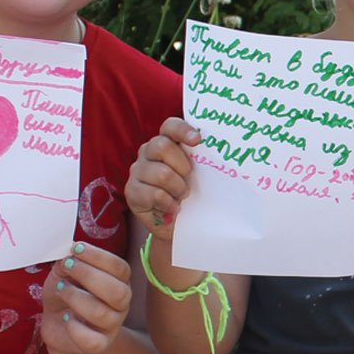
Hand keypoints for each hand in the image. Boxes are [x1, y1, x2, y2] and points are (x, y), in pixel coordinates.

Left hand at [40, 242, 132, 353]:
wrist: (57, 322)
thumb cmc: (67, 291)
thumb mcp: (66, 271)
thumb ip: (69, 260)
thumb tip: (69, 253)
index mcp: (119, 281)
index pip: (120, 268)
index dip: (98, 257)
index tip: (76, 249)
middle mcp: (121, 303)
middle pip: (117, 291)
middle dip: (88, 275)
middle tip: (67, 267)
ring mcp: (112, 326)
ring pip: (102, 314)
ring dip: (75, 297)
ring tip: (61, 289)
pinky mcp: (99, 345)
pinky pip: (92, 341)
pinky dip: (75, 328)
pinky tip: (66, 318)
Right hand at [126, 117, 200, 241]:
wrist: (178, 226)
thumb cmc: (192, 196)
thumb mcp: (199, 176)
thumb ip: (201, 160)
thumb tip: (222, 150)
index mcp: (166, 142)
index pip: (170, 126)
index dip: (182, 129)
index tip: (197, 140)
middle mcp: (148, 152)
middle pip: (162, 145)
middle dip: (182, 165)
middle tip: (189, 179)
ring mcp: (137, 170)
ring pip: (161, 173)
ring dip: (178, 188)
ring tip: (183, 197)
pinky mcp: (132, 191)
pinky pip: (154, 194)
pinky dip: (169, 204)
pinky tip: (174, 209)